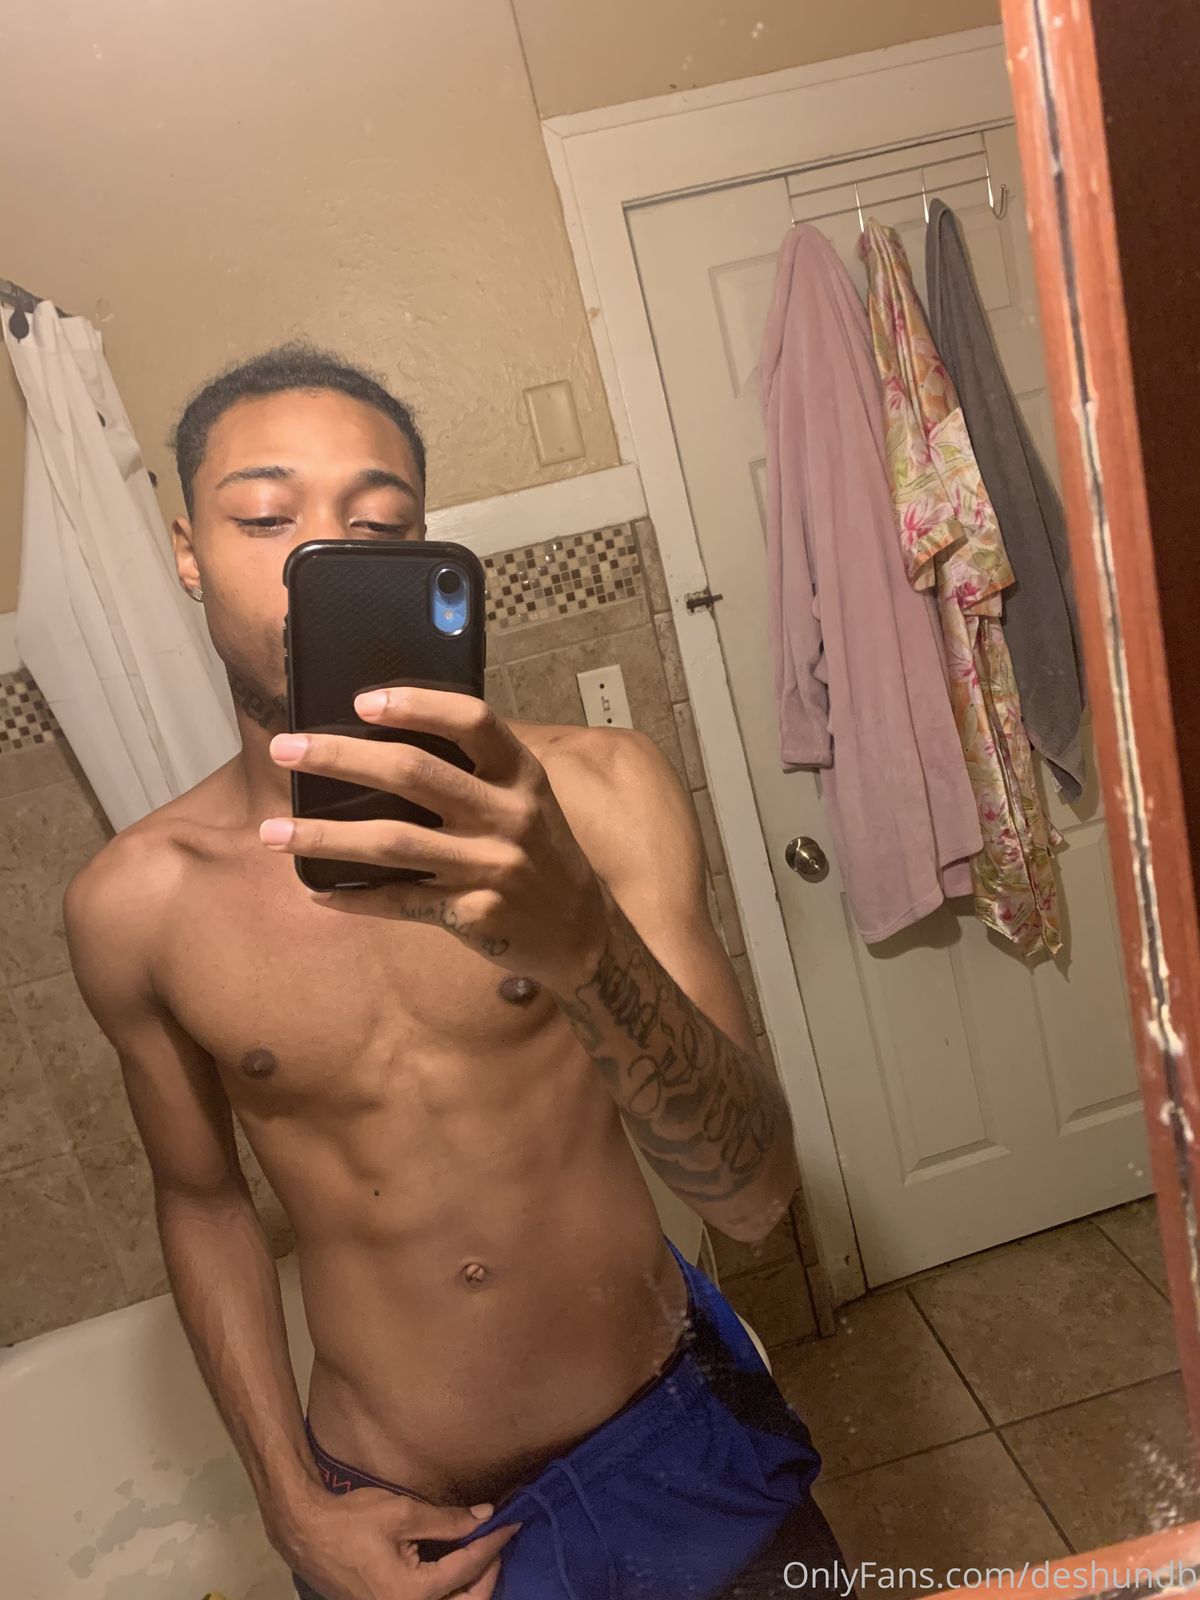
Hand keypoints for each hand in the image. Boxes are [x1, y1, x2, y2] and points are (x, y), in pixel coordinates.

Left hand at [262, 687, 611, 992]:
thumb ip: (476, 770)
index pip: (472, 721)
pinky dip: (353, 897)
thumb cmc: (540, 852)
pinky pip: (399, 901)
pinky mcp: (473, 914)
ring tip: (272, 830)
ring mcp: (491, 867)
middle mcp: (509, 815)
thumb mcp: (527, 799)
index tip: (361, 701)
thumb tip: (388, 738)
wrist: (583, 934)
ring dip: (324, 835)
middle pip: (414, 774)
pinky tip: (317, 891)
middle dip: (340, 758)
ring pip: (392, 843)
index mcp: (522, 774)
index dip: (417, 705)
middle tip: (286, 749)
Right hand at [280, 1482, 520, 1599]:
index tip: (512, 1523)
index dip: (493, 1543)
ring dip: (471, 1587)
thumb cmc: (353, 1520)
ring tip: (482, 1555)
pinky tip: (455, 1568)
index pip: (468, 1569)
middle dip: (488, 1574)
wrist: (306, 1534)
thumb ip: (448, 1520)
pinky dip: (449, 1592)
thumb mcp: (403, 1513)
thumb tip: (484, 1515)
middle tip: (498, 1542)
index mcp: (413, 1594)